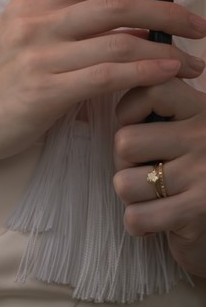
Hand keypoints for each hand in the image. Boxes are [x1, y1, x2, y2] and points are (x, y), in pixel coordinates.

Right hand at [0, 0, 205, 165]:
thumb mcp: (24, 40)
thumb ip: (68, 27)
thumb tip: (129, 27)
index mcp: (32, 4)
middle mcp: (35, 23)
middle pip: (114, 5)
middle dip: (165, 12)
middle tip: (199, 24)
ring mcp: (38, 56)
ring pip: (117, 43)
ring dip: (165, 51)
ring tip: (194, 61)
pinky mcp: (43, 92)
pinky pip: (106, 76)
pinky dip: (144, 72)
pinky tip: (168, 73)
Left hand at [114, 78, 205, 276]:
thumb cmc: (195, 169)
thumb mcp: (187, 127)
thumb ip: (158, 108)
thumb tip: (111, 83)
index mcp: (202, 111)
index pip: (150, 90)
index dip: (129, 112)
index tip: (139, 127)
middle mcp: (205, 138)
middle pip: (125, 142)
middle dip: (123, 162)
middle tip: (144, 170)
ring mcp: (204, 176)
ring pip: (124, 182)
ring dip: (131, 195)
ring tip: (152, 195)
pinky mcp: (199, 213)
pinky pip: (137, 216)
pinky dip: (138, 223)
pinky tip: (156, 220)